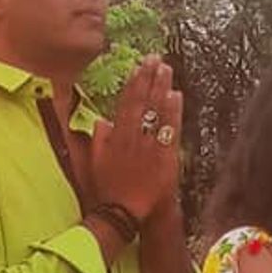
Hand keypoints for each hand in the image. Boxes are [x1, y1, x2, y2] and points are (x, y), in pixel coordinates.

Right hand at [91, 56, 182, 222]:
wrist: (124, 213)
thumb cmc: (108, 189)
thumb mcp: (95, 163)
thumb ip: (99, 140)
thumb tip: (102, 121)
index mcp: (116, 137)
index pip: (126, 103)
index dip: (134, 83)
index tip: (139, 66)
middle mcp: (133, 137)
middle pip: (143, 102)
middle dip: (149, 78)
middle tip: (156, 59)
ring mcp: (149, 146)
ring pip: (156, 112)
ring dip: (162, 88)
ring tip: (167, 70)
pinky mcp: (164, 158)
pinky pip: (169, 130)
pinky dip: (173, 112)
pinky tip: (176, 96)